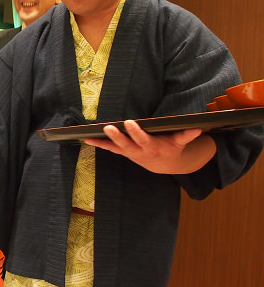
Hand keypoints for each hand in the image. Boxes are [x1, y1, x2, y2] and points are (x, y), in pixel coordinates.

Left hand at [84, 120, 216, 173]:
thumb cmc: (171, 148)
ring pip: (115, 148)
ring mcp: (130, 153)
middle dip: (117, 136)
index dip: (136, 132)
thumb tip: (198, 128)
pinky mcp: (124, 153)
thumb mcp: (180, 143)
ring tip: (90, 136)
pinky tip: (87, 139)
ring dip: (103, 142)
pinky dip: (99, 145)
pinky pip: (110, 149)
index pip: (143, 139)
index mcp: (152, 147)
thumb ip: (186, 136)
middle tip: (108, 127)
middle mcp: (139, 151)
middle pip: (126, 144)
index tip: (130, 122)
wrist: (165, 164)